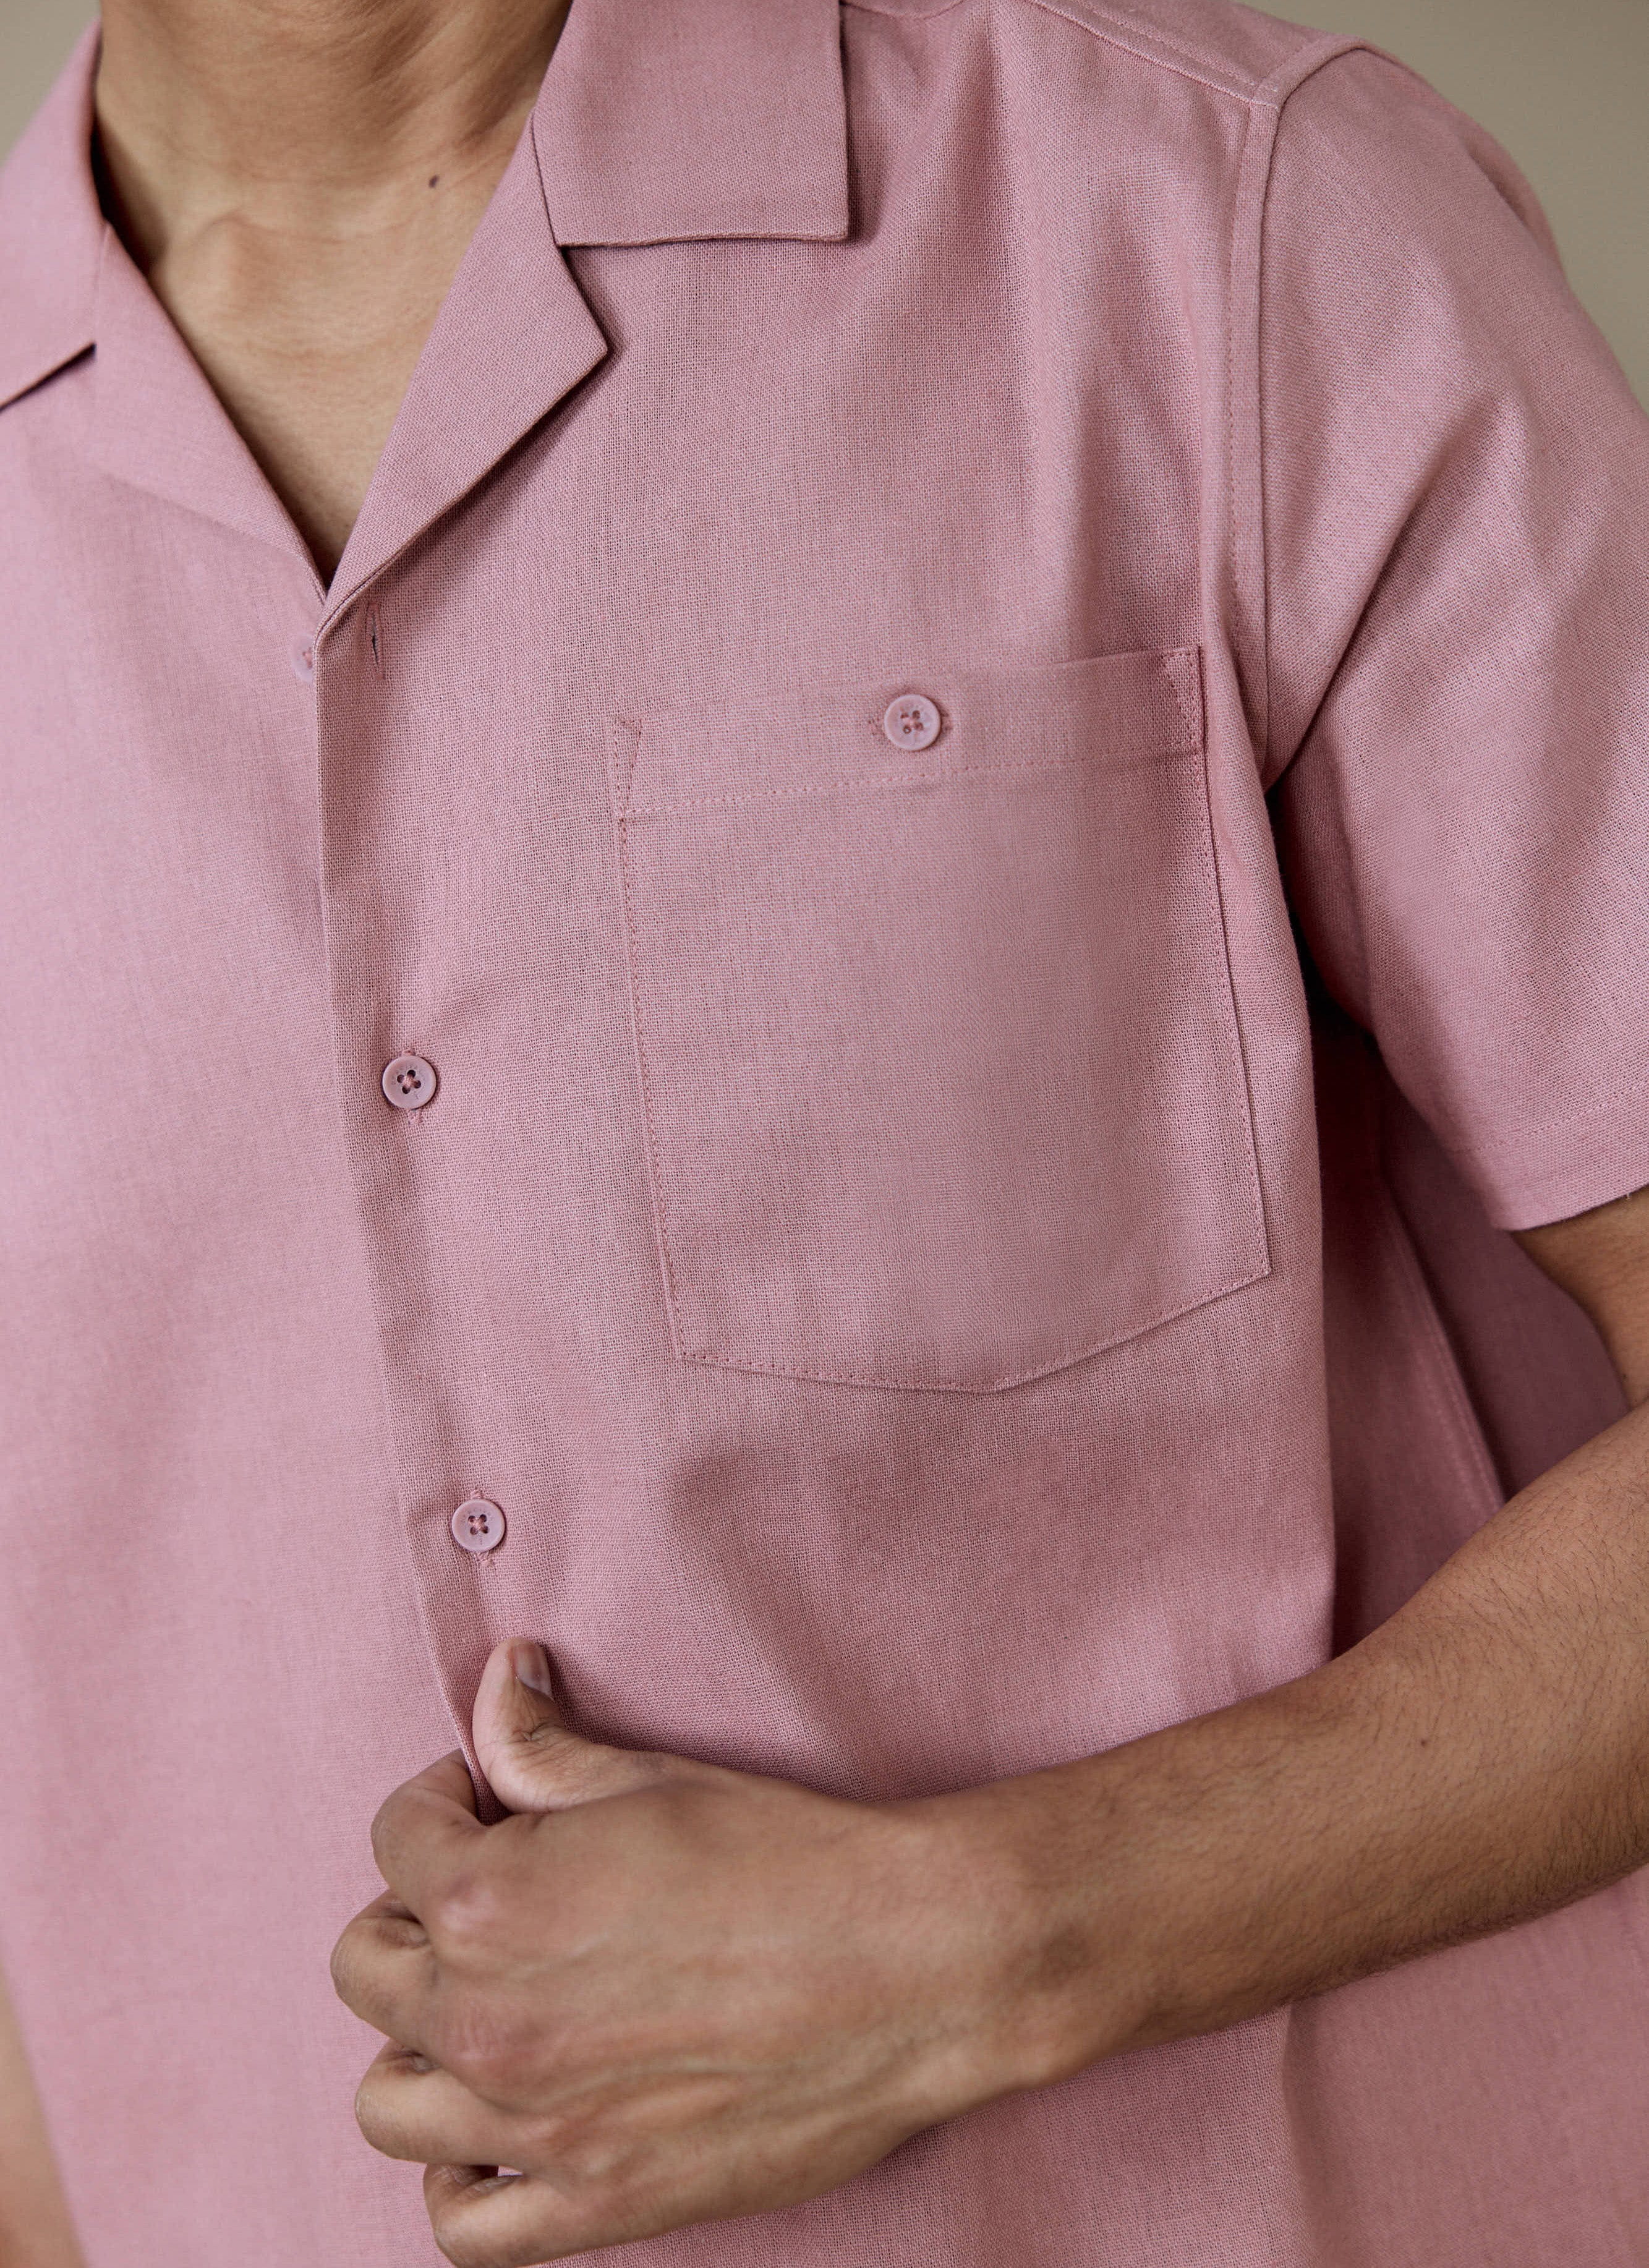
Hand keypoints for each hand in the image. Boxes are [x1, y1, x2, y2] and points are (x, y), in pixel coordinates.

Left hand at [330, 1642, 1052, 2265]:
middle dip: (415, 1914)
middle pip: (367, 1965)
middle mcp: (486, 2021)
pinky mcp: (595, 2202)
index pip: (397, 1837)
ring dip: (418, 2041)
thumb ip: (541, 1742)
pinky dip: (457, 2176)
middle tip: (490, 1896)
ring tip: (487, 2004)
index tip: (495, 1803)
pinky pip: (461, 2224)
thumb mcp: (651, 1777)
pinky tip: (498, 2123)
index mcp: (489, 1902)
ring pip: (384, 2100)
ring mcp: (533, 2127)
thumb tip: (496, 1679)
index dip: (445, 1803)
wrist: (914, 1964)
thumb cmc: (787, 1858)